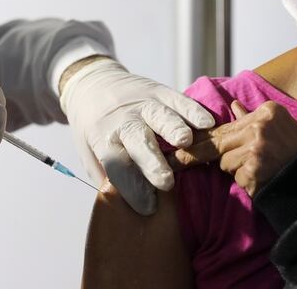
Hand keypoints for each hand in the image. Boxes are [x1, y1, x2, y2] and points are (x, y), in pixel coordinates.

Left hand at [60, 59, 214, 215]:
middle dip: (152, 162)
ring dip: (173, 129)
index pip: (116, 165)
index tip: (147, 207)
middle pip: (137, 141)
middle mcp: (123, 121)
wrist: (93, 84)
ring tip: (186, 142)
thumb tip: (126, 211)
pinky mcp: (159, 91)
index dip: (131, 186)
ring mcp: (142, 104)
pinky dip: (193, 111)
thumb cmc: (95, 129)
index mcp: (104, 140)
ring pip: (160, 117)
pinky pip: (178, 100)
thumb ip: (108, 179)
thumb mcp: (90, 154)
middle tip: (166, 182)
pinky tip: (206, 123)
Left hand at [171, 101, 296, 197]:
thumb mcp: (280, 125)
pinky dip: (245, 182)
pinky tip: (261, 179)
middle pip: (217, 141)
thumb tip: (234, 105)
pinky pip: (236, 177)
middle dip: (194, 153)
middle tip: (174, 161)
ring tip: (260, 169)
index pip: (225, 125)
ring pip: (225, 162)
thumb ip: (252, 117)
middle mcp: (259, 127)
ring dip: (235, 170)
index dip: (203, 137)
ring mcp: (256, 149)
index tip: (184, 144)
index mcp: (266, 112)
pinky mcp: (254, 170)